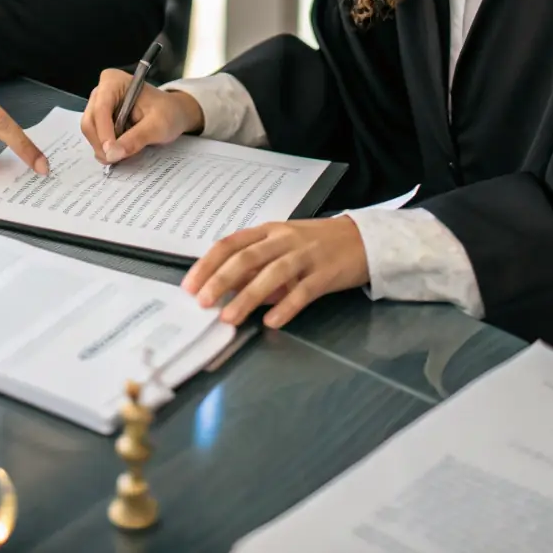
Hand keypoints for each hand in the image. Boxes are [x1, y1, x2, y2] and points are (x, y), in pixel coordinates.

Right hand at [81, 67, 203, 163]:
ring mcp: (98, 105)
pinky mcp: (100, 118)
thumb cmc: (168, 113)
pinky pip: (95, 136)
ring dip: (104, 148)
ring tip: (124, 154)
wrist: (173, 113)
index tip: (112, 154)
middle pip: (90, 121)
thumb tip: (113, 154)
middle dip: (102, 144)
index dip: (104, 132)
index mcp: (113, 81)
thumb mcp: (158, 125)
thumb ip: (136, 138)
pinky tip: (121, 150)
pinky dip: (106, 148)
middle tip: (116, 160)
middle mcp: (101, 91)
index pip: (101, 109)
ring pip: (91, 131)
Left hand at [181, 217, 368, 329]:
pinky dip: (286, 306)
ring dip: (247, 296)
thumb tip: (226, 288)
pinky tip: (272, 321)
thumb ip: (257, 265)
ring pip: (272, 273)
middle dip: (221, 280)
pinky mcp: (326, 273)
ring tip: (229, 317)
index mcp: (269, 231)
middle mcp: (284, 239)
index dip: (208, 264)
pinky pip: (303, 291)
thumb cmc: (316, 245)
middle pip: (247, 257)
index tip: (190, 285)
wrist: (362, 239)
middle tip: (202, 302)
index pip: (231, 243)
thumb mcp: (282, 247)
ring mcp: (306, 255)